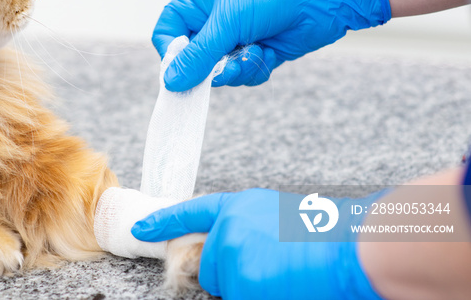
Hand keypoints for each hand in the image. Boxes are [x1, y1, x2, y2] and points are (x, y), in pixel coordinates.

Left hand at [132, 189, 386, 299]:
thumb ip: (251, 230)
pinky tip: (285, 287)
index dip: (165, 221)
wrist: (353, 247)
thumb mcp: (282, 218)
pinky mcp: (237, 280)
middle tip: (272, 271)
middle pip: (212, 266)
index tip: (141, 229)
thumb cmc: (329, 236)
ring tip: (285, 277)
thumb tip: (234, 252)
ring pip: (227, 288)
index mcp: (241, 205)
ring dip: (250, 289)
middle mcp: (228, 225)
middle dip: (233, 276)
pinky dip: (260, 295)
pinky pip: (239, 298)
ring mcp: (229, 252)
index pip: (193, 211)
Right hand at [153, 0, 390, 91]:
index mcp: (195, 2)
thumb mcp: (227, 22)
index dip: (172, 54)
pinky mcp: (255, 52)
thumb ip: (198, 56)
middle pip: (192, 60)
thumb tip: (171, 82)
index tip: (183, 71)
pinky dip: (254, 68)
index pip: (167, 34)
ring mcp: (234, 37)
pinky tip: (268, 51)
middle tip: (225, 66)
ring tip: (253, 52)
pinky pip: (242, 75)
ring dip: (236, 69)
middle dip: (210, 67)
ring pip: (218, 72)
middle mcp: (211, 20)